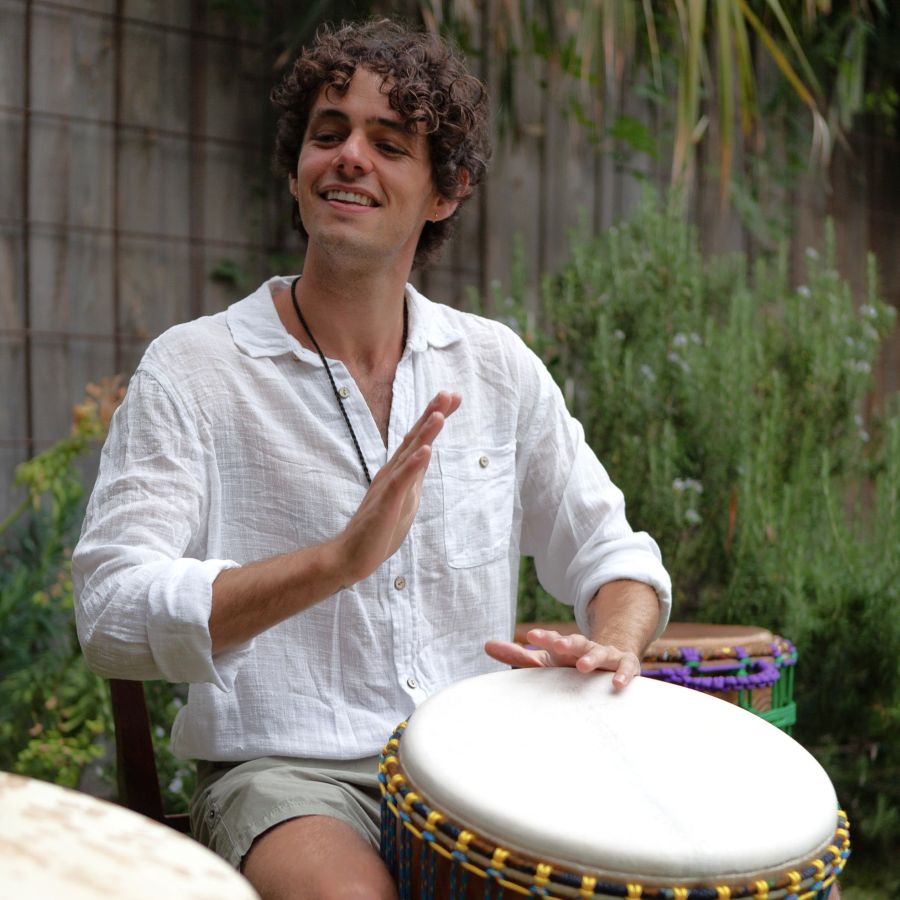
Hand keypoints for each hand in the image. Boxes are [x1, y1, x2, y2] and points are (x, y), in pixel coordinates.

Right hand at [334, 391, 461, 583]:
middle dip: (432, 415)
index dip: (435, 418)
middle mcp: (393, 473)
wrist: (351, 555)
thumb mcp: (404, 498)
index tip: (452, 397)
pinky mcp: (386, 504)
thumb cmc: (379, 529)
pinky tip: (424, 451)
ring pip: (408, 455)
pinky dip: (413, 465)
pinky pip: (401, 482)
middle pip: (414, 439)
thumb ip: (412, 476)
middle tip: (448, 393)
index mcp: (399, 472)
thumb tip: (423, 456)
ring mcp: (388, 487)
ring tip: (439, 414)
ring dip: (424, 434)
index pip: (420, 440)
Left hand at [484, 628, 641, 689]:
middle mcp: (585, 647)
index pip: (553, 640)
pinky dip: (623, 674)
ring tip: (582, 666)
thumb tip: (485, 644)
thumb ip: (517, 656)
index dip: (543, 637)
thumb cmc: (570, 665)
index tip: (530, 637)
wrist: (611, 660)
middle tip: (557, 646)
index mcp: (565, 647)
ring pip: (600, 652)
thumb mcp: (545, 661)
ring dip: (592, 656)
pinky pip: (627, 668)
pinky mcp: (625, 665)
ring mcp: (607, 654)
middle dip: (566, 642)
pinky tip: (616, 683)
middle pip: (575, 641)